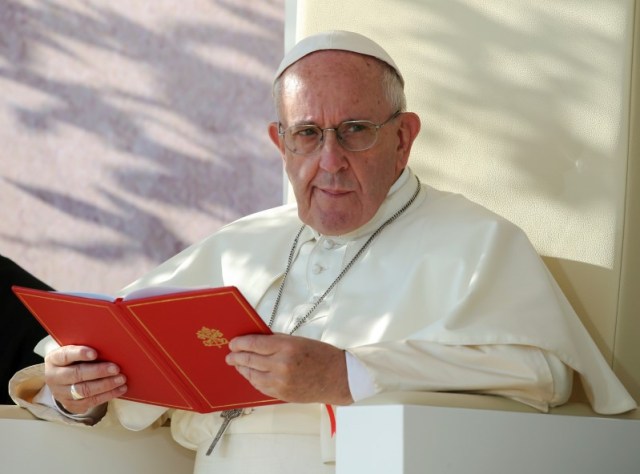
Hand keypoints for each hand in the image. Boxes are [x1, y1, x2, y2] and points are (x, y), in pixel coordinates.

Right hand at [44, 345, 126, 413]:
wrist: (62, 381)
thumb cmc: (74, 361)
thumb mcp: (73, 352)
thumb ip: (86, 348)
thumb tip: (110, 346)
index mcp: (54, 359)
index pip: (65, 356)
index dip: (79, 354)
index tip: (95, 353)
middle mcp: (54, 377)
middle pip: (76, 375)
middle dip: (98, 372)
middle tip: (116, 368)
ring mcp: (61, 393)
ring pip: (84, 391)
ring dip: (106, 385)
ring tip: (121, 379)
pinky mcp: (71, 405)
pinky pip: (91, 401)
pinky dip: (108, 395)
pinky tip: (120, 389)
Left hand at [226, 334, 352, 404]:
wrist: (338, 378)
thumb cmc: (321, 356)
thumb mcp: (299, 341)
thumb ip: (277, 341)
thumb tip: (256, 340)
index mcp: (287, 346)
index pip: (254, 343)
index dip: (240, 343)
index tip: (233, 343)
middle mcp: (282, 364)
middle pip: (250, 359)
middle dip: (236, 356)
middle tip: (230, 355)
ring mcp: (281, 381)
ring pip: (252, 374)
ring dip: (242, 368)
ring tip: (237, 364)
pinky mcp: (281, 394)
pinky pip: (260, 386)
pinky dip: (253, 379)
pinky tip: (250, 375)